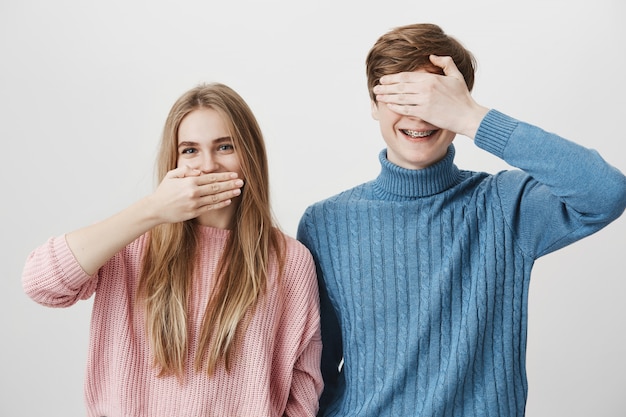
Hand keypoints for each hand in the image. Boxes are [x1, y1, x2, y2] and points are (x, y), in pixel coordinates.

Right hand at [147, 165, 243, 223]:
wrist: (155, 209)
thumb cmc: (164, 191)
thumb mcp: (171, 175)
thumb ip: (185, 170)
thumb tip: (199, 170)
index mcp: (189, 181)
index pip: (211, 177)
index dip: (224, 176)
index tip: (234, 174)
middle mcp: (193, 192)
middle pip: (216, 187)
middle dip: (230, 184)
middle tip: (241, 182)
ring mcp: (194, 203)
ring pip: (215, 197)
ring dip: (228, 194)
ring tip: (238, 191)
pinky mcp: (194, 212)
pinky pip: (210, 207)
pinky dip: (220, 204)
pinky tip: (228, 200)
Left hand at [373, 55, 488, 138]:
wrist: (467, 116)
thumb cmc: (462, 97)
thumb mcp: (456, 75)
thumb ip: (445, 63)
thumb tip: (431, 56)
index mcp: (431, 78)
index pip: (406, 76)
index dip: (392, 78)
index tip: (383, 79)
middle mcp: (425, 89)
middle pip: (399, 86)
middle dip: (385, 87)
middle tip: (375, 88)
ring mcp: (423, 101)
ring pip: (400, 97)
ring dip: (386, 96)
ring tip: (377, 96)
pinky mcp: (424, 113)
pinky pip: (405, 109)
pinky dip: (395, 107)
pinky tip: (388, 105)